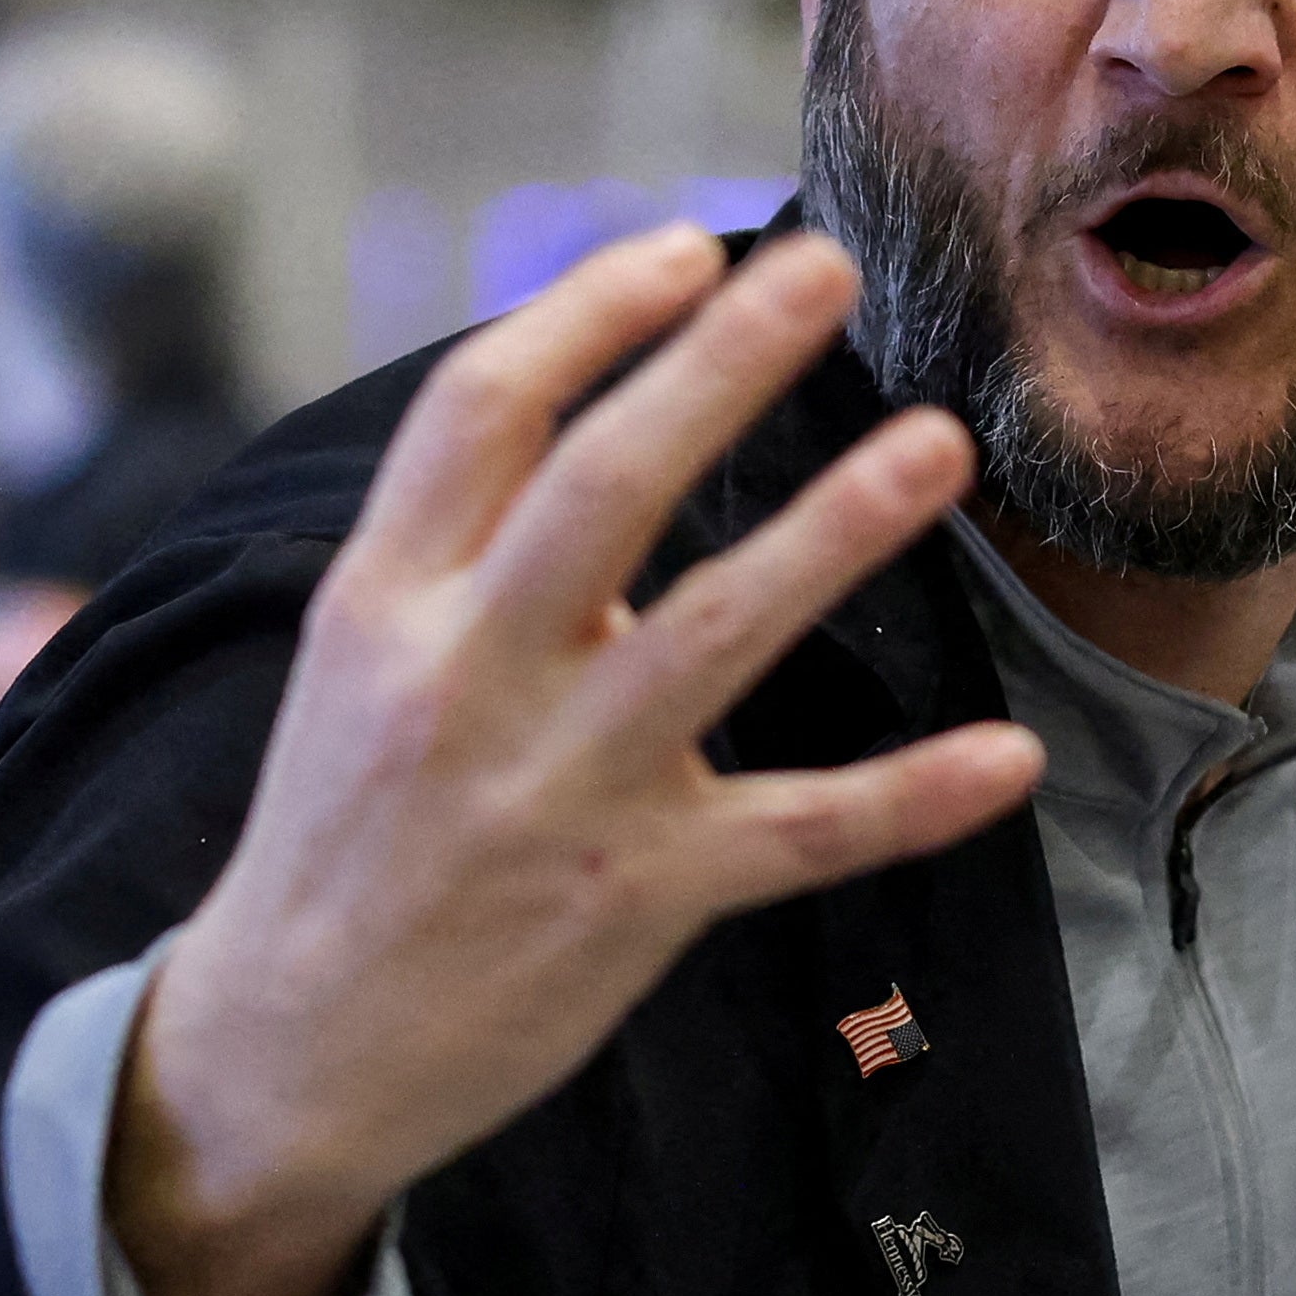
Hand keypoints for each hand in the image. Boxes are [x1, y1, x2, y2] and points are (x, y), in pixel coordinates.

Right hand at [114, 227, 1043, 1295]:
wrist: (288, 1047)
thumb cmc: (344, 827)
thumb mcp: (353, 658)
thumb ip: (458, 542)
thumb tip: (585, 392)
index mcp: (382, 602)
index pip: (480, 413)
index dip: (588, 313)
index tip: (686, 248)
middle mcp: (465, 679)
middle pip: (604, 485)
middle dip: (722, 363)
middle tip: (829, 269)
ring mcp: (559, 791)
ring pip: (714, 633)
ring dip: (834, 529)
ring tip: (938, 443)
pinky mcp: (640, 897)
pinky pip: (799, 831)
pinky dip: (910, 797)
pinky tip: (1007, 757)